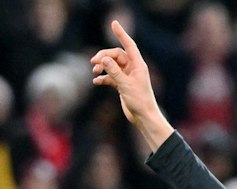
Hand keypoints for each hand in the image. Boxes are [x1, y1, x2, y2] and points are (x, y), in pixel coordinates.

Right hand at [91, 20, 171, 150]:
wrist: (143, 117)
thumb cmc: (139, 101)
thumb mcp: (125, 85)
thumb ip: (114, 71)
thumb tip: (103, 58)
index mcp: (138, 65)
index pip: (128, 45)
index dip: (121, 33)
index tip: (113, 23)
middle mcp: (133, 68)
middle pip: (115, 55)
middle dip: (104, 56)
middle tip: (94, 62)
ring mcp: (127, 76)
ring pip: (112, 65)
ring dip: (102, 66)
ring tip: (94, 71)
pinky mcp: (122, 84)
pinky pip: (110, 77)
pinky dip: (103, 78)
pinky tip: (96, 82)